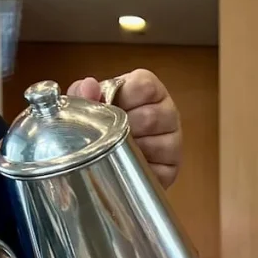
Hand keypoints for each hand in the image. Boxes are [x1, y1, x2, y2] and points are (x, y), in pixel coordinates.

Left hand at [67, 69, 181, 188]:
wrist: (107, 159)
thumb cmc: (102, 124)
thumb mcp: (89, 104)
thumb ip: (84, 91)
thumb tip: (88, 87)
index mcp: (149, 89)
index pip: (144, 87)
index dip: (122, 99)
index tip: (107, 108)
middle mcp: (168, 112)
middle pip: (150, 117)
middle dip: (122, 129)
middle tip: (107, 134)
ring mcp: (173, 140)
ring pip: (155, 144)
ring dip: (129, 150)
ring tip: (115, 150)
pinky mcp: (171, 167)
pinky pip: (158, 169)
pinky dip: (137, 170)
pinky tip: (125, 166)